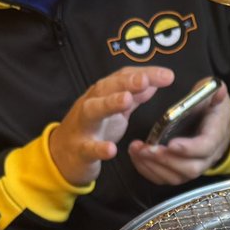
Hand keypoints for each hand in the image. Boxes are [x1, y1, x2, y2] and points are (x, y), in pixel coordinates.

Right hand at [48, 66, 175, 186]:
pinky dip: (99, 148)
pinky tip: (110, 150)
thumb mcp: (115, 110)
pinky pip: (89, 148)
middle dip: (126, 82)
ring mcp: (83, 126)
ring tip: (127, 100)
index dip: (145, 74)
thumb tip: (153, 80)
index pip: (123, 78)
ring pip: (93, 110)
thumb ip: (134, 96)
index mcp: (103, 94)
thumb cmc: (92, 129)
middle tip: (145, 80)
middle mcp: (91, 104)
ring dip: (110, 104)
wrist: (62, 156)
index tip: (167, 75)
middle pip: (107, 88)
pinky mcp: (80, 150)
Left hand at [127, 81, 229, 186]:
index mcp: (215, 136)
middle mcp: (206, 158)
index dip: (188, 148)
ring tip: (137, 150)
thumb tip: (216, 89)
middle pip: (189, 168)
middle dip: (166, 160)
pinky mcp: (180, 172)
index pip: (204, 148)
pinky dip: (148, 170)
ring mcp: (193, 167)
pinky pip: (165, 179)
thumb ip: (213, 91)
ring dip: (153, 166)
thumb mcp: (216, 95)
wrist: (218, 128)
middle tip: (147, 148)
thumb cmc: (213, 111)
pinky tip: (137, 157)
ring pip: (175, 177)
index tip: (172, 144)